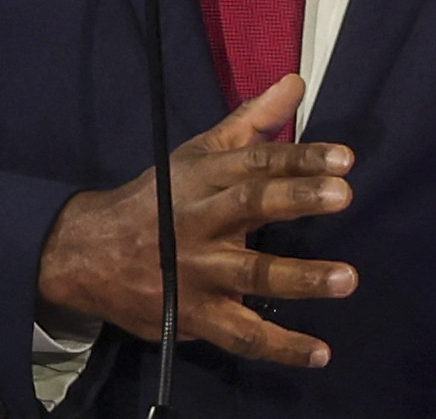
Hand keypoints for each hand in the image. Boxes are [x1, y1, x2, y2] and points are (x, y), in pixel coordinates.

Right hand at [36, 74, 356, 367]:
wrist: (88, 253)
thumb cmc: (158, 199)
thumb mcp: (198, 154)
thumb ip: (252, 121)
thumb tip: (296, 82)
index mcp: (205, 178)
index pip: (257, 162)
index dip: (300, 158)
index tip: (344, 158)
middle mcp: (203, 221)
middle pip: (252, 205)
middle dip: (298, 199)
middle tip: (345, 195)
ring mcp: (198, 272)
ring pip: (252, 274)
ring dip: (300, 278)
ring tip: (347, 278)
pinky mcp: (194, 316)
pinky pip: (241, 335)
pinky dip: (279, 347)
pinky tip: (319, 353)